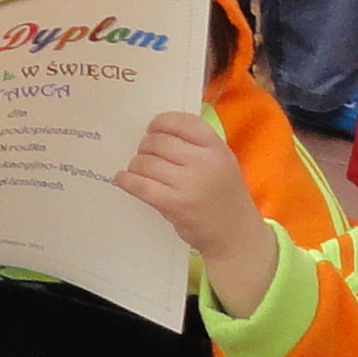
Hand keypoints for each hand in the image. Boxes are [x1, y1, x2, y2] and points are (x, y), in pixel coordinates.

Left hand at [113, 109, 275, 311]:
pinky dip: (126, 180)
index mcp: (217, 148)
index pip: (182, 122)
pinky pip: (140, 185)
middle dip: (145, 146)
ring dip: (136, 165)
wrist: (235, 235)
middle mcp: (204, 162)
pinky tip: (122, 180)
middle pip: (159, 141)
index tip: (152, 128)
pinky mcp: (174, 204)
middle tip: (144, 154)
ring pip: (146, 162)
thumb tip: (154, 133)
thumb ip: (196, 146)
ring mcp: (189, 184)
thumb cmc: (223, 197)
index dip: (161, 122)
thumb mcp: (221, 163)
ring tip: (138, 170)